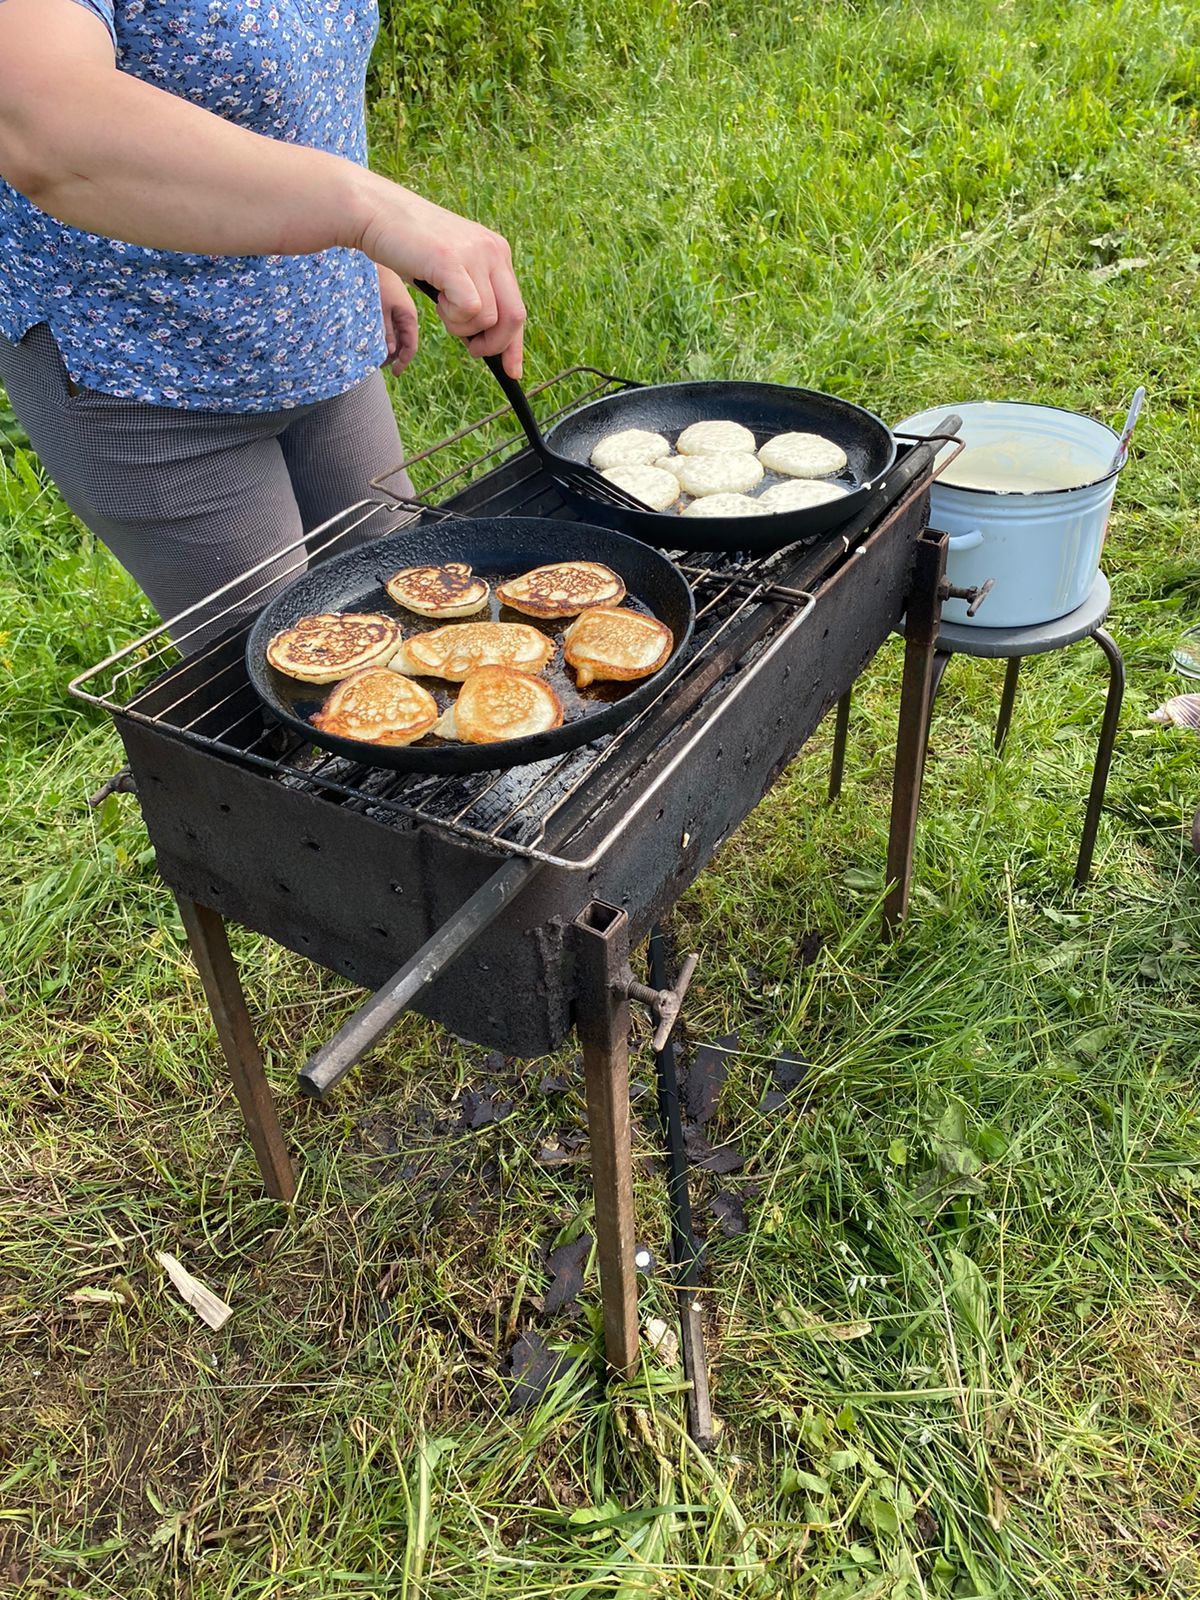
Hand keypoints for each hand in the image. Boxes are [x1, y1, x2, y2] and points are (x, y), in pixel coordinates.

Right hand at [355, 180, 525, 377]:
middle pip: (514, 317)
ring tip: (440, 305)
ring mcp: (475, 254)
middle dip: (493, 344)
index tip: (512, 371)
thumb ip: (471, 297)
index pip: (517, 308)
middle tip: (471, 348)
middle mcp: (493, 251)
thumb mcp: (450, 272)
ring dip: (461, 327)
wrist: (375, 212)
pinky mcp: (453, 261)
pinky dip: (453, 317)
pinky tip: (437, 300)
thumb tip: (482, 340)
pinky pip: (471, 309)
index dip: (515, 345)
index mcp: (497, 252)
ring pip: (487, 319)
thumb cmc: (407, 246)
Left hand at [377, 265, 418, 373]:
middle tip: (376, 365)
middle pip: (403, 344)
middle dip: (392, 357)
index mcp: (408, 317)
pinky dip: (383, 337)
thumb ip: (385, 331)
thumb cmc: (377, 284)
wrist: (376, 261)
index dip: (403, 362)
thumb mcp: (380, 309)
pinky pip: (391, 328)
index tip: (394, 373)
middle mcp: (407, 317)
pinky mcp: (392, 309)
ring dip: (386, 347)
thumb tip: (389, 353)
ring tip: (372, 355)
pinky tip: (372, 341)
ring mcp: (400, 313)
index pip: (410, 346)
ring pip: (396, 337)